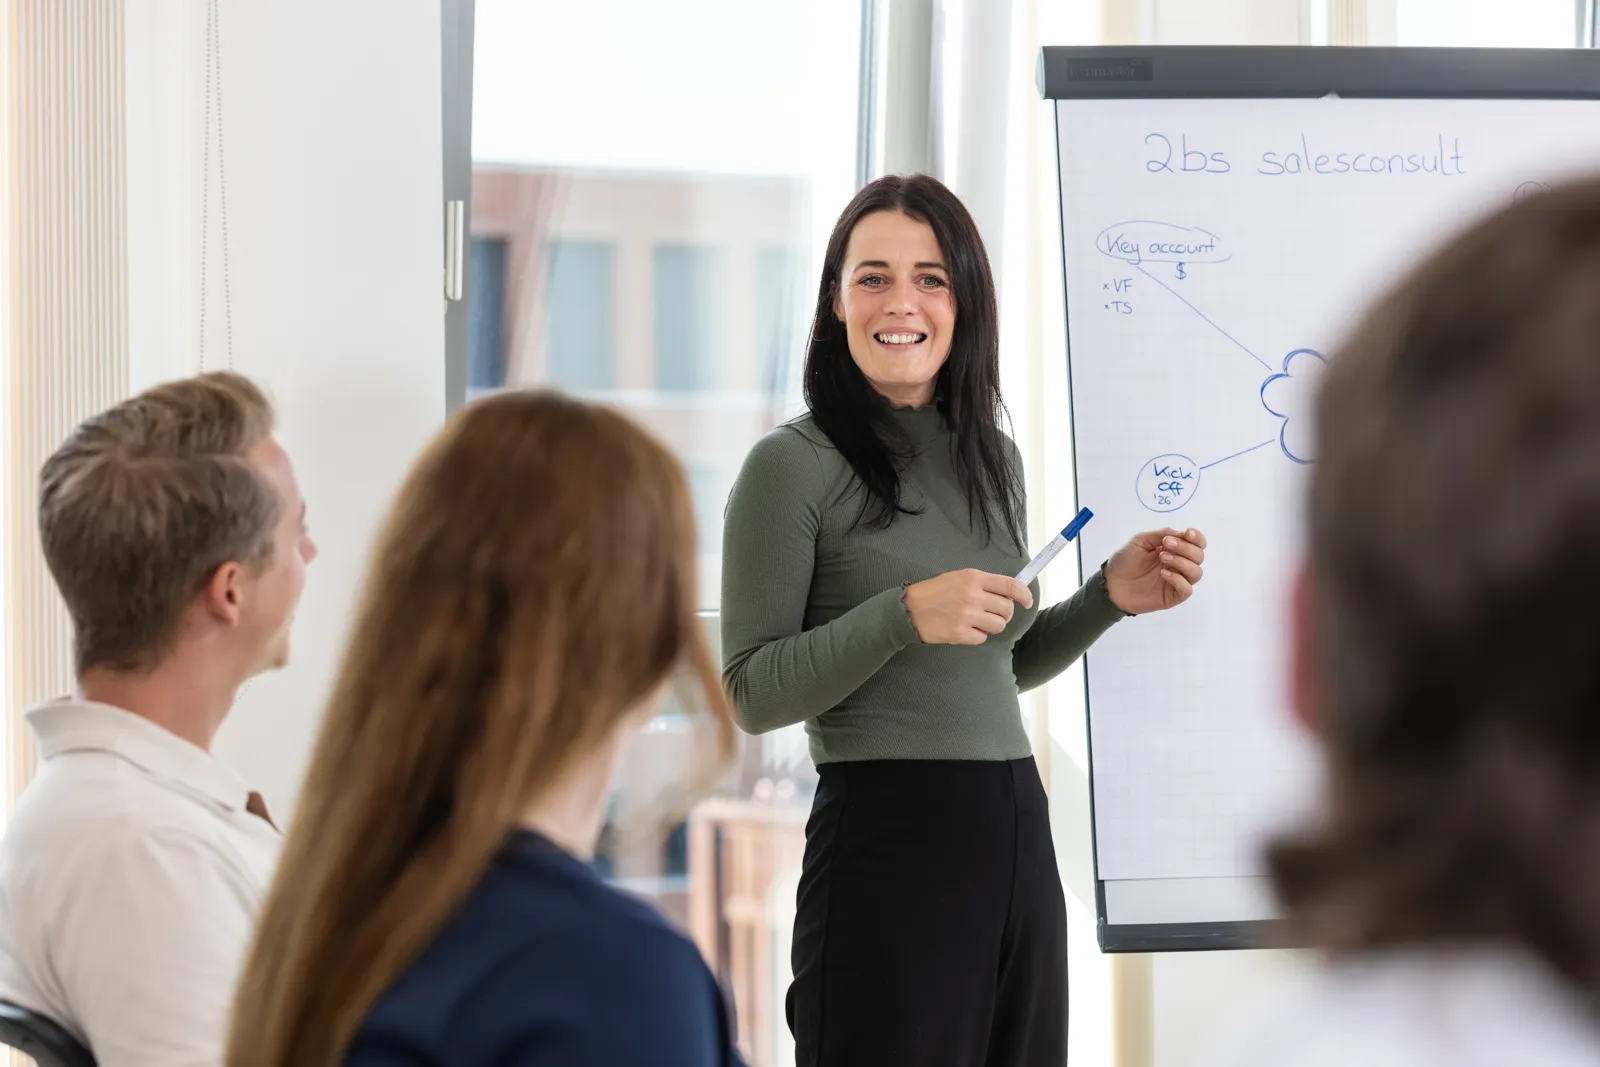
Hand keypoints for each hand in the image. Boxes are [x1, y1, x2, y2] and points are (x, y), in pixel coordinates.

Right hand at [904, 568, 1033, 644]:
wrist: (909, 610)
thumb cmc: (934, 592)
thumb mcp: (958, 578)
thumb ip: (983, 584)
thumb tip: (1008, 593)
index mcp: (973, 578)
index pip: (1010, 586)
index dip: (1024, 595)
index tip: (1027, 601)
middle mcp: (973, 596)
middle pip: (1006, 609)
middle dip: (1004, 613)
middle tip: (993, 613)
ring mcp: (967, 616)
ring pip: (998, 625)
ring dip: (992, 625)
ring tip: (977, 621)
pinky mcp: (961, 633)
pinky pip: (982, 638)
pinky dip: (977, 635)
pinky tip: (964, 629)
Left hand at [1105, 528, 1206, 614]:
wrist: (1110, 582)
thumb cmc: (1124, 560)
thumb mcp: (1141, 539)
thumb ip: (1162, 533)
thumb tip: (1182, 533)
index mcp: (1174, 550)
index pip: (1197, 543)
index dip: (1197, 538)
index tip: (1187, 533)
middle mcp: (1179, 564)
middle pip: (1199, 556)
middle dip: (1186, 548)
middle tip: (1166, 544)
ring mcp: (1177, 580)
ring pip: (1196, 572)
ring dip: (1182, 562)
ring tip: (1162, 557)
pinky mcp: (1172, 596)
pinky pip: (1187, 589)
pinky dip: (1178, 579)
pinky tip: (1163, 574)